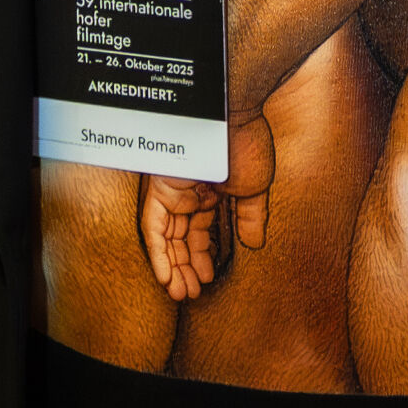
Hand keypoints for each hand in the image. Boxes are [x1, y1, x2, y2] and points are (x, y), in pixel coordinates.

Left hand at [138, 112, 274, 298]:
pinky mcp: (160, 189)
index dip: (202, 257)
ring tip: (182, 293)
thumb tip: (255, 244)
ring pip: (165, 239)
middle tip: (192, 293)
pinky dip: (158, 254)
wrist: (233, 113)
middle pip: (180, 239)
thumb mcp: (254, 187)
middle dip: (186, 268)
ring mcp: (172, 191)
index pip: (198, 232)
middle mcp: (187, 193)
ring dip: (172, 268)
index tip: (208, 278)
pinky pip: (153, 228)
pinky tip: (166, 277)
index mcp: (208, 191)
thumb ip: (250, 216)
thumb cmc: (246, 141)